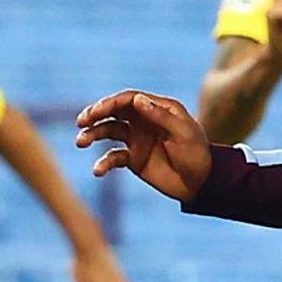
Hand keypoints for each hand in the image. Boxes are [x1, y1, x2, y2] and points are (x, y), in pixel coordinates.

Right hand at [76, 90, 213, 201]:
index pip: (128, 99)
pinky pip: (113, 157)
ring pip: (108, 131)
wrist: (200, 183)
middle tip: (81, 121)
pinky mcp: (133, 159)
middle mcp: (144, 120)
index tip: (96, 111)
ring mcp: (137, 139)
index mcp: (157, 108)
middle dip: (95, 114)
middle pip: (114, 112)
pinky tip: (98, 171)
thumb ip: (160, 116)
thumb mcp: (182, 133)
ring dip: (93, 134)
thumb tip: (137, 99)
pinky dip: (104, 163)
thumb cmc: (196, 154)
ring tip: (80, 141)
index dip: (110, 103)